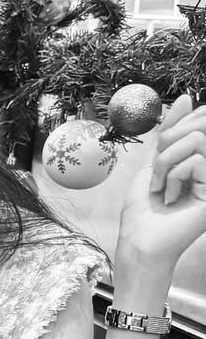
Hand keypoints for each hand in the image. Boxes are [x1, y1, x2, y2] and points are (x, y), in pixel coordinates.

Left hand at [117, 95, 205, 268]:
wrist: (139, 241)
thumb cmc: (144, 208)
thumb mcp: (154, 161)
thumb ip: (171, 131)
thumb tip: (187, 98)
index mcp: (202, 161)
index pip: (200, 122)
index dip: (178, 124)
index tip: (162, 145)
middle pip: (200, 126)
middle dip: (169, 141)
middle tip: (158, 168)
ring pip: (197, 140)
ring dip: (167, 161)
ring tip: (163, 185)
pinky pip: (196, 160)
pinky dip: (173, 174)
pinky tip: (171, 197)